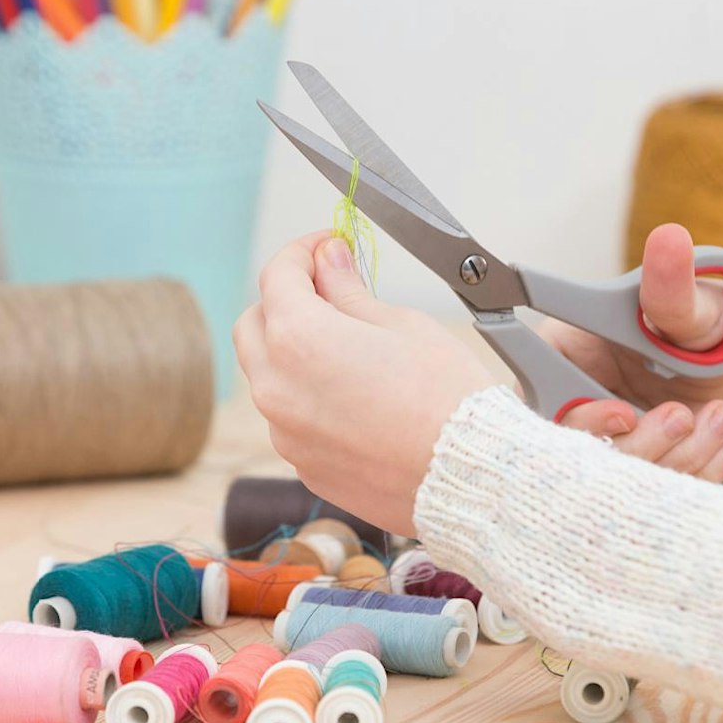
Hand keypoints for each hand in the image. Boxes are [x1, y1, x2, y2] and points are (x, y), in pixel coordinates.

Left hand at [234, 231, 494, 534]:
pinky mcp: (304, 467)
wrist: (468, 477)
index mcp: (297, 339)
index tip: (328, 246)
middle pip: (254, 324)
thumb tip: (327, 259)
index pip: (277, 276)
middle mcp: (276, 388)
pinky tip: (354, 396)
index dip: (303, 251)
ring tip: (347, 348)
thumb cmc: (446, 396)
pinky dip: (308, 398)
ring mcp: (286, 434)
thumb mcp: (400, 323)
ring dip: (291, 352)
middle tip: (329, 290)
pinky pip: (290, 420)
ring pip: (267, 376)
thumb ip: (348, 289)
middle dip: (284, 300)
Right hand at [542, 223, 722, 479]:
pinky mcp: (640, 473)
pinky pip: (656, 493)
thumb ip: (672, 288)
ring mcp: (608, 441)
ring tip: (720, 417)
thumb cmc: (718, 325)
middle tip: (681, 414)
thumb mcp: (696, 307)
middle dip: (637, 443)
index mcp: (565, 354)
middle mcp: (576, 400)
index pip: (537, 396)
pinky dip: (701, 468)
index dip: (576, 416)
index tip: (625, 411)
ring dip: (680, 453)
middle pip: (574, 449)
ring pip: (619, 478)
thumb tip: (668, 242)